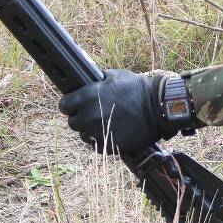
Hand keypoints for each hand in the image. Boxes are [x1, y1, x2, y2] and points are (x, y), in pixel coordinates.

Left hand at [59, 69, 182, 154]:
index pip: (64, 106)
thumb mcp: (115, 76)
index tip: (76, 106)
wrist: (158, 108)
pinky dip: (102, 141)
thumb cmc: (137, 89)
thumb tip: (88, 82)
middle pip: (73, 123)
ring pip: (84, 136)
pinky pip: (97, 146)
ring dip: (91, 131)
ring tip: (105, 124)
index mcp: (87, 96)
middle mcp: (89, 115)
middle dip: (81, 119)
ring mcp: (98, 132)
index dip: (70, 106)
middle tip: (94, 115)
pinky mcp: (109, 145)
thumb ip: (97, 81)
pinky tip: (112, 133)